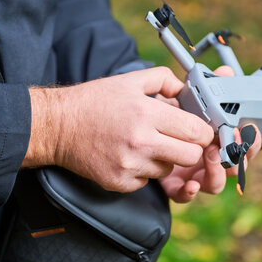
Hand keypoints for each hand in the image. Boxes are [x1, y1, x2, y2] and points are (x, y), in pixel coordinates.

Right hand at [24, 67, 213, 192]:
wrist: (58, 126)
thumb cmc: (94, 101)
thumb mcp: (130, 80)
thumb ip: (164, 79)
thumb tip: (186, 89)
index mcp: (146, 113)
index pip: (196, 132)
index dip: (203, 131)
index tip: (199, 129)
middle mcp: (140, 141)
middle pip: (190, 156)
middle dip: (190, 148)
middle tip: (179, 139)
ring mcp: (129, 165)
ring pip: (169, 170)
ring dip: (165, 159)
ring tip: (147, 144)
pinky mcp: (119, 182)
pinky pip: (147, 181)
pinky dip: (144, 171)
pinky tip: (130, 155)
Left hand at [158, 66, 261, 202]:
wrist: (122, 127)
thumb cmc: (155, 110)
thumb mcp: (179, 95)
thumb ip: (204, 85)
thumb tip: (225, 73)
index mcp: (213, 136)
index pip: (242, 140)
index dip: (250, 138)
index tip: (249, 130)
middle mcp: (206, 156)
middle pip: (235, 164)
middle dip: (239, 156)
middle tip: (233, 145)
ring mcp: (191, 172)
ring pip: (215, 183)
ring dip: (218, 172)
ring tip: (213, 158)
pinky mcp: (172, 183)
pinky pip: (184, 194)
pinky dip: (190, 192)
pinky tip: (190, 185)